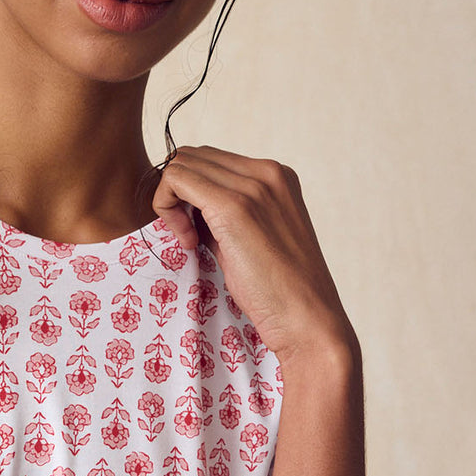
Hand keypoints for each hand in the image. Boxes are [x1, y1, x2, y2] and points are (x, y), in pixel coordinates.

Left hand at [152, 145, 355, 366]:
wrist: (308, 319)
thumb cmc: (280, 291)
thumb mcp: (254, 239)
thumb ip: (227, 215)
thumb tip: (190, 208)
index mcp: (277, 176)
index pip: (212, 160)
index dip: (192, 193)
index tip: (198, 231)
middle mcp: (268, 172)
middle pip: (193, 156)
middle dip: (178, 192)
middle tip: (188, 236)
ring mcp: (253, 186)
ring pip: (181, 163)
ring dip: (171, 200)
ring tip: (190, 241)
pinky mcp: (234, 206)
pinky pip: (175, 180)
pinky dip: (167, 208)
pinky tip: (188, 243)